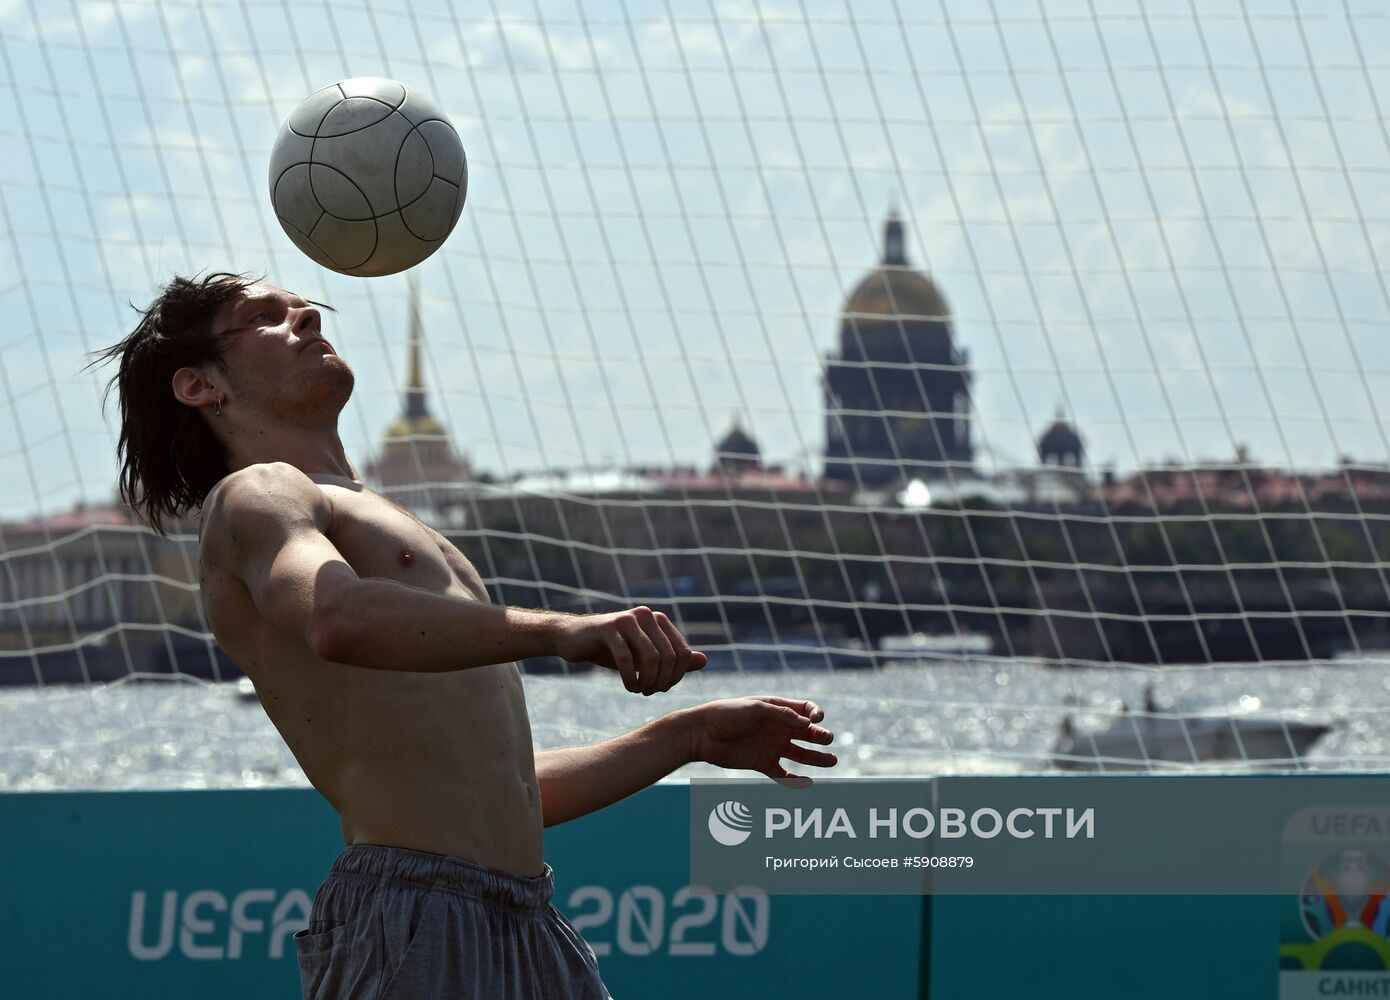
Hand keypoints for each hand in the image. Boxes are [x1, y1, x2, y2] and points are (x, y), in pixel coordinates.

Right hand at [554, 606, 706, 694]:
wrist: (573, 639)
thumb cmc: (611, 649)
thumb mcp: (644, 656)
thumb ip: (673, 658)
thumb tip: (704, 661)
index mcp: (658, 621)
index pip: (682, 652)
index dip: (677, 676)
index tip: (662, 688)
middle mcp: (646, 616)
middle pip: (668, 657)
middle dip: (662, 681)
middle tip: (650, 693)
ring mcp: (627, 619)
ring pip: (651, 657)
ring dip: (647, 681)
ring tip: (640, 691)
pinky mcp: (608, 628)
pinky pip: (627, 658)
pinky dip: (630, 678)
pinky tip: (629, 687)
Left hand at [688, 696, 836, 788]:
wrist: (703, 733)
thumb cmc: (727, 714)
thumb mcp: (756, 708)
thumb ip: (782, 715)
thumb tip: (808, 724)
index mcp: (777, 709)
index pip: (805, 710)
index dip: (815, 713)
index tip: (817, 718)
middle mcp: (777, 728)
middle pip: (807, 733)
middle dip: (821, 736)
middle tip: (827, 739)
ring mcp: (771, 746)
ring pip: (801, 754)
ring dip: (817, 758)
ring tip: (833, 761)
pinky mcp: (762, 763)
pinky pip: (783, 775)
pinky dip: (795, 781)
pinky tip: (807, 783)